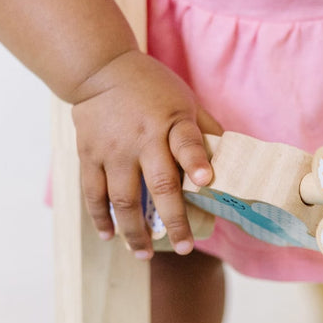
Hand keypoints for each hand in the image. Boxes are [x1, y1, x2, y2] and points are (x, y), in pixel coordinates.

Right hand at [70, 49, 221, 257]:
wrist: (99, 68)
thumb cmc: (151, 88)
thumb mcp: (185, 100)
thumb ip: (205, 130)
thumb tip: (232, 160)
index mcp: (172, 122)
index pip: (188, 143)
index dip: (196, 163)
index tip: (207, 182)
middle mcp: (142, 138)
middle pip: (159, 185)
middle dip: (174, 220)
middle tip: (186, 247)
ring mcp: (113, 149)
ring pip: (123, 199)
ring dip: (135, 231)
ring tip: (145, 254)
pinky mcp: (89, 155)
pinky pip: (94, 193)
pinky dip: (101, 218)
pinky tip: (110, 237)